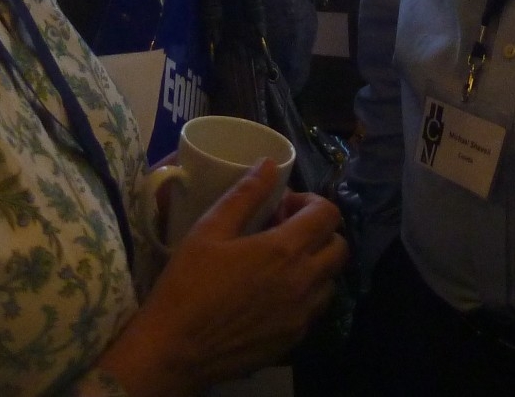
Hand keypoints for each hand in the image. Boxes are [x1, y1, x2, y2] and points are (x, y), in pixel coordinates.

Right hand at [101, 161, 348, 396]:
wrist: (175, 350)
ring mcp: (302, 315)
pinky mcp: (293, 340)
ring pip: (331, 281)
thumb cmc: (187, 285)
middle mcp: (304, 282)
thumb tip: (269, 164)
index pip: (328, 214)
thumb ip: (245, 194)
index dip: (311, 202)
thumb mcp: (209, 230)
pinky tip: (273, 294)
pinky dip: (305, 295)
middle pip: (339, 248)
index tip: (283, 207)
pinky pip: (315, 310)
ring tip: (281, 263)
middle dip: (319, 232)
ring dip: (315, 265)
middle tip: (285, 232)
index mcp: (285, 250)